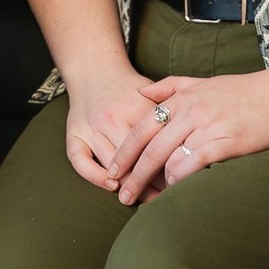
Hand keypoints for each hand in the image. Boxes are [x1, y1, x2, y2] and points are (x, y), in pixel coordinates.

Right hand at [62, 61, 170, 196]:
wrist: (95, 70)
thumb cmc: (129, 87)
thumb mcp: (153, 93)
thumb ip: (170, 114)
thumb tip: (195, 141)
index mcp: (135, 108)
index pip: (156, 144)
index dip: (170, 166)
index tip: (182, 180)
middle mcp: (112, 118)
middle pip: (134, 159)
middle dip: (152, 182)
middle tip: (166, 196)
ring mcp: (91, 127)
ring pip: (111, 164)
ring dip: (129, 184)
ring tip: (145, 198)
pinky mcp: (74, 134)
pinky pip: (80, 162)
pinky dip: (95, 177)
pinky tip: (111, 185)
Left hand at [109, 66, 268, 206]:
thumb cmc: (246, 90)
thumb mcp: (204, 82)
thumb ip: (171, 86)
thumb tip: (141, 94)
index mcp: (183, 97)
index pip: (142, 127)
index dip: (124, 152)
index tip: (113, 172)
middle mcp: (192, 111)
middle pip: (150, 147)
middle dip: (133, 175)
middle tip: (122, 196)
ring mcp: (209, 126)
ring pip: (169, 159)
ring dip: (157, 183)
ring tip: (149, 200)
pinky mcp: (227, 142)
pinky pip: (194, 165)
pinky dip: (181, 181)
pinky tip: (177, 192)